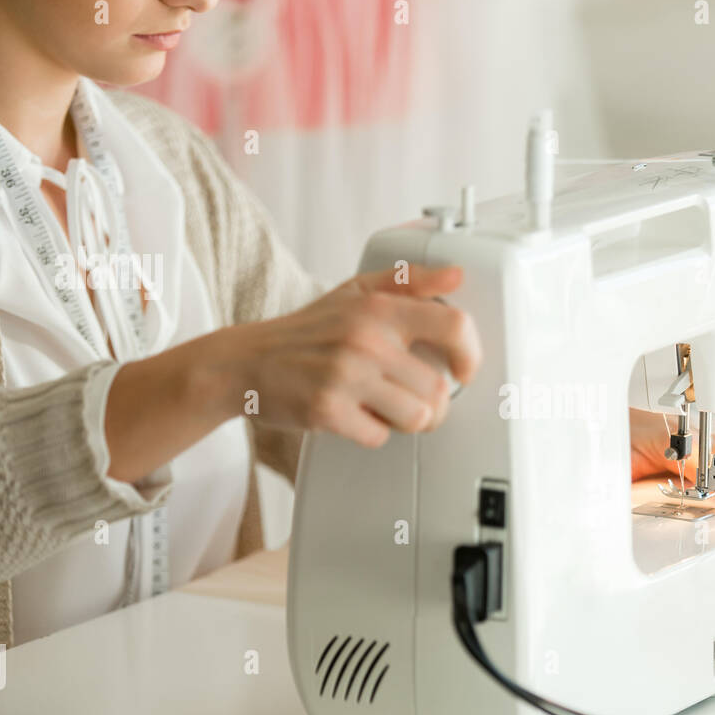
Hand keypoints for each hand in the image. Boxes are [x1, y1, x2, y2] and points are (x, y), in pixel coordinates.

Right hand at [218, 265, 480, 445]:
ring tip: (382, 407)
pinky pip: (378, 436)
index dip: (471, 355)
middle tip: (411, 400)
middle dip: (431, 404)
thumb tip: (456, 277)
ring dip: (404, 421)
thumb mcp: (356, 291)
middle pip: (438, 390)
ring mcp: (346, 376)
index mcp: (379, 308)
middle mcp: (366, 340)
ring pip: (415, 418)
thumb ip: (410, 282)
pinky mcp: (327, 410)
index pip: (453, 326)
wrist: (243, 362)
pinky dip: (371, 433)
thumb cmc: (306, 331)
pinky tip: (354, 415)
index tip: (464, 370)